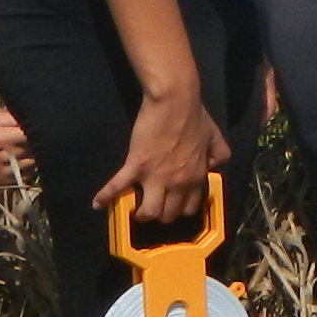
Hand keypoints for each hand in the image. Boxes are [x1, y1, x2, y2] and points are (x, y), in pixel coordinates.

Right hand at [97, 87, 226, 230]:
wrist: (175, 101)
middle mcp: (177, 182)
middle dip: (160, 214)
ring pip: (149, 211)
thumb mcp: (215, 138)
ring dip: (142, 214)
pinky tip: (97, 204)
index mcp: (196, 177)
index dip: (180, 209)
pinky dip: (105, 197)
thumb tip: (213, 167)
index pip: (189, 207)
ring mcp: (156, 176)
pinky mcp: (136, 165)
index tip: (173, 204)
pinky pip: (118, 186)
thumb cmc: (194, 117)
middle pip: (168, 214)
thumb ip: (218, 155)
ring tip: (135, 210)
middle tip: (153, 206)